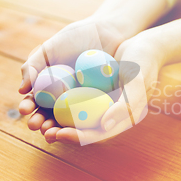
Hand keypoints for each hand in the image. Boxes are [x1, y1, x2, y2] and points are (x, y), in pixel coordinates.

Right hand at [18, 17, 130, 137]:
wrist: (106, 31)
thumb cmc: (75, 37)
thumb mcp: (49, 48)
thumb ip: (32, 66)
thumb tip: (21, 90)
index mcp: (49, 86)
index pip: (36, 101)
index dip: (28, 107)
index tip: (24, 110)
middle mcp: (64, 97)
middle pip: (50, 115)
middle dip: (41, 123)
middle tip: (37, 126)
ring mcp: (83, 102)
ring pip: (68, 121)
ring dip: (58, 129)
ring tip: (52, 132)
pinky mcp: (101, 104)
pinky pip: (90, 116)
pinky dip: (82, 125)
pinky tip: (76, 128)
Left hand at [43, 28, 166, 144]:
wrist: (144, 44)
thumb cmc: (144, 63)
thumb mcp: (137, 82)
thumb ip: (124, 105)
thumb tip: (104, 126)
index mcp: (121, 118)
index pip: (97, 134)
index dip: (77, 137)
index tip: (59, 134)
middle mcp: (107, 112)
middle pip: (81, 128)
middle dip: (60, 132)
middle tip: (42, 131)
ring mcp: (98, 100)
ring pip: (73, 114)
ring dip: (54, 119)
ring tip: (36, 120)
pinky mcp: (90, 87)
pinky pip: (71, 96)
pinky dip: (57, 99)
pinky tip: (41, 97)